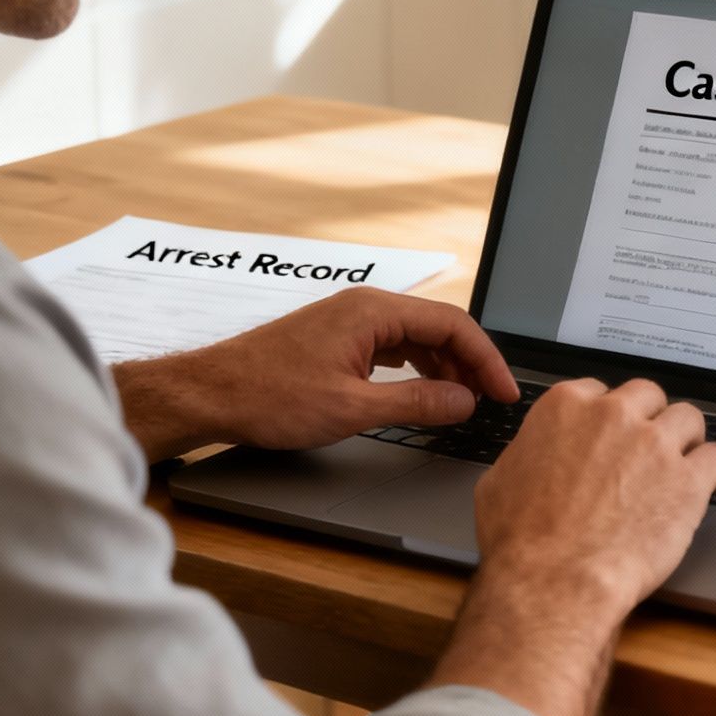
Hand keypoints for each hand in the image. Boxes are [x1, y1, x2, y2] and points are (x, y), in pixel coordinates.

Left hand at [112, 287, 517, 461]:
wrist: (211, 393)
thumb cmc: (268, 396)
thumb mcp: (352, 408)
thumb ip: (416, 403)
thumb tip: (463, 401)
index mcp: (373, 311)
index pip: (453, 325)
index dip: (487, 360)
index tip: (504, 393)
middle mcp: (365, 306)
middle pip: (439, 327)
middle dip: (470, 364)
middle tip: (490, 402)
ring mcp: (350, 320)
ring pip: (417, 337)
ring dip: (444, 368)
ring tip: (461, 403)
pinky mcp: (338, 338)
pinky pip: (393, 345)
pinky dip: (417, 368)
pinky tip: (423, 392)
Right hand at [429, 378, 715, 715]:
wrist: (553, 582)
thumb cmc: (522, 542)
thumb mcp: (500, 481)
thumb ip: (528, 453)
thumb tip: (534, 456)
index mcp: (566, 407)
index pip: (600, 390)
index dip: (608, 416)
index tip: (612, 434)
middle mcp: (614, 416)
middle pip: (649, 396)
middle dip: (649, 420)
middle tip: (647, 450)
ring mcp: (655, 445)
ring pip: (688, 418)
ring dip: (685, 439)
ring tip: (679, 465)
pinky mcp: (688, 481)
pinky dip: (711, 470)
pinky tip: (703, 484)